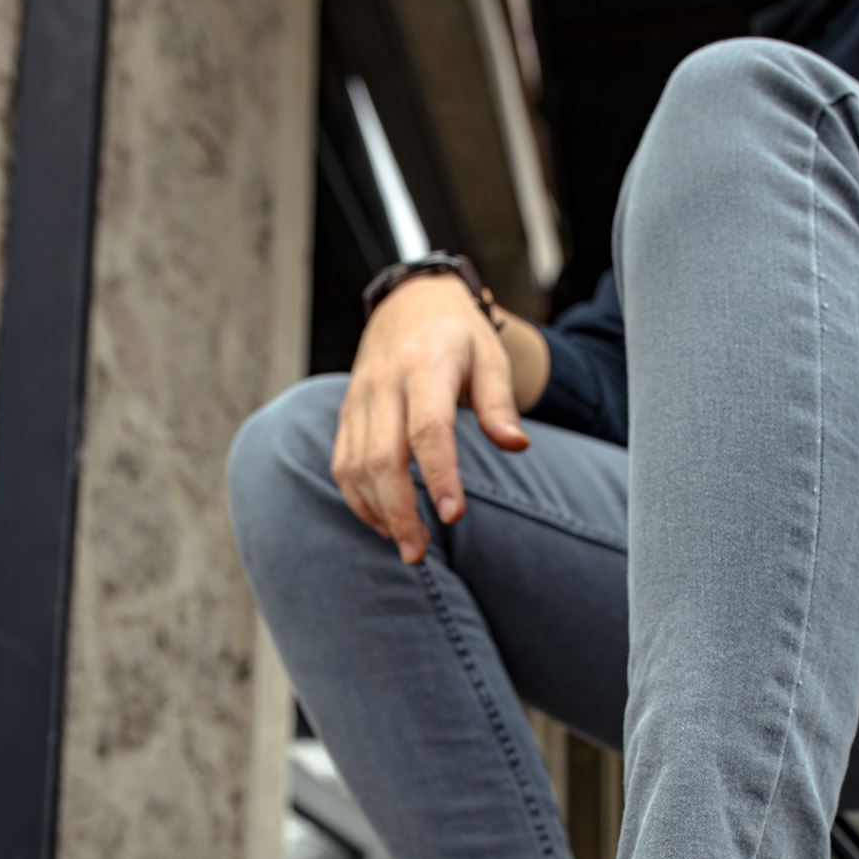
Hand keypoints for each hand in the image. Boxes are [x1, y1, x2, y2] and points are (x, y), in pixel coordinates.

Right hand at [330, 273, 530, 563]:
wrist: (408, 303)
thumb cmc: (459, 337)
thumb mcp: (490, 356)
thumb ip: (500, 403)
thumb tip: (516, 445)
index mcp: (424, 366)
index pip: (428, 428)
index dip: (440, 475)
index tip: (453, 516)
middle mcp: (384, 383)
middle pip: (383, 458)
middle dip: (400, 511)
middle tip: (420, 554)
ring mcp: (359, 400)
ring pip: (355, 467)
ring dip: (377, 513)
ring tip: (406, 546)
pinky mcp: (346, 415)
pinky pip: (342, 465)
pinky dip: (360, 500)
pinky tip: (385, 523)